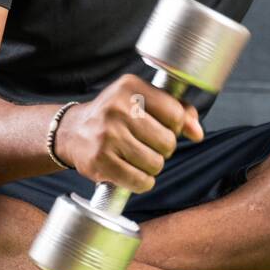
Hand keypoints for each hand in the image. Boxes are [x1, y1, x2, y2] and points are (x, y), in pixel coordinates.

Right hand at [55, 74, 202, 192]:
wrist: (72, 132)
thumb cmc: (116, 116)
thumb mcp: (143, 101)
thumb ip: (176, 110)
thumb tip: (197, 133)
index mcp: (131, 86)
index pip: (175, 114)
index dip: (176, 127)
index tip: (163, 128)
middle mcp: (117, 108)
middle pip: (168, 142)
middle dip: (163, 149)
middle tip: (148, 145)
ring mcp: (107, 135)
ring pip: (156, 163)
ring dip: (152, 166)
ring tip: (138, 158)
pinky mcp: (99, 160)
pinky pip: (139, 181)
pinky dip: (142, 182)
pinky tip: (133, 174)